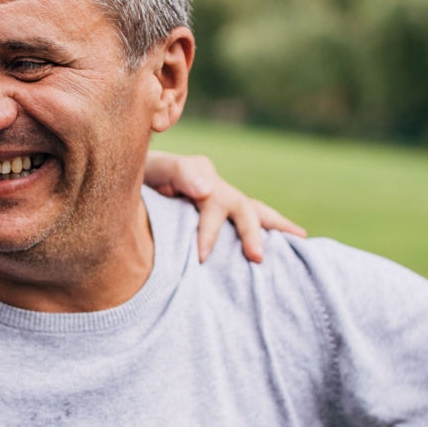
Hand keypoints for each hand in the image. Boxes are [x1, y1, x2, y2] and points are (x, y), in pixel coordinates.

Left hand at [144, 151, 305, 262]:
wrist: (129, 178)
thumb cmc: (144, 174)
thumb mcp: (155, 168)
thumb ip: (179, 172)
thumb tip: (206, 189)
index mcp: (203, 179)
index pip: (215, 206)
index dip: (210, 232)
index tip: (202, 257)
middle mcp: (218, 191)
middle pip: (245, 209)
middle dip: (253, 233)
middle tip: (258, 258)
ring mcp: (222, 203)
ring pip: (254, 214)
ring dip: (273, 229)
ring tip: (298, 243)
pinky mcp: (218, 216)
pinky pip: (247, 222)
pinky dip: (267, 233)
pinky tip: (284, 251)